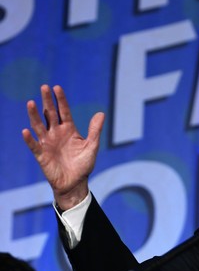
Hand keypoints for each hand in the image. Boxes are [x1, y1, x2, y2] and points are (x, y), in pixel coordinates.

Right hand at [22, 85, 104, 209]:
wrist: (75, 183)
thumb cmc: (83, 164)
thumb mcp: (92, 146)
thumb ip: (95, 130)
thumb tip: (101, 113)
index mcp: (69, 130)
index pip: (63, 111)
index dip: (60, 100)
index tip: (56, 87)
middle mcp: (56, 133)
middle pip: (50, 114)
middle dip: (47, 101)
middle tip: (44, 87)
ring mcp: (48, 143)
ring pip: (39, 126)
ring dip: (34, 115)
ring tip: (31, 103)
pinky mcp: (42, 155)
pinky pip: (34, 146)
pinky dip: (30, 139)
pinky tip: (26, 131)